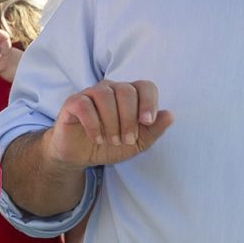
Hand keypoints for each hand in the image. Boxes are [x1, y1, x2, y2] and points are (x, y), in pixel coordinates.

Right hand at [46, 79, 172, 168]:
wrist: (81, 156)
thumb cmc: (111, 145)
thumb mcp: (137, 143)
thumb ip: (154, 130)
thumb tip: (170, 115)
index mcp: (130, 95)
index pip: (145, 86)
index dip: (149, 102)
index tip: (147, 122)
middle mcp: (111, 89)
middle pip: (126, 90)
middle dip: (129, 118)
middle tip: (126, 140)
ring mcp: (91, 93)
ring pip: (105, 95)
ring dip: (111, 122)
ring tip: (112, 141)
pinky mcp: (73, 102)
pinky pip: (84, 105)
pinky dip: (93, 124)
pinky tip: (97, 138)